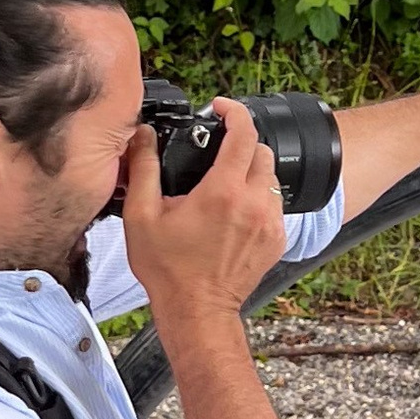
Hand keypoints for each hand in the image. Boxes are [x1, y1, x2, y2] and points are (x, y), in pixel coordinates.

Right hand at [119, 100, 289, 324]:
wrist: (197, 310)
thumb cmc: (169, 270)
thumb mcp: (142, 215)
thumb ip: (144, 168)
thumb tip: (143, 136)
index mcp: (222, 192)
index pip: (243, 133)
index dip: (233, 112)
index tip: (220, 108)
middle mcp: (254, 204)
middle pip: (261, 152)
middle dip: (241, 144)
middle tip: (217, 151)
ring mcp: (270, 223)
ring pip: (271, 178)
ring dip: (251, 172)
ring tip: (224, 185)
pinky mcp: (277, 240)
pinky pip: (275, 204)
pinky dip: (259, 198)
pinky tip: (234, 211)